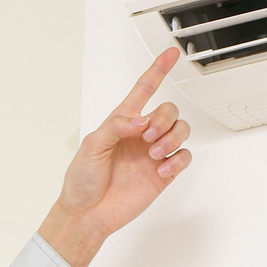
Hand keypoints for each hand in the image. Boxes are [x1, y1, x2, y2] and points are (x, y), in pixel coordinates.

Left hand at [40, 48, 193, 266]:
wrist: (88, 213)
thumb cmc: (82, 180)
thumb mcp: (91, 146)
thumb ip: (116, 126)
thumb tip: (141, 120)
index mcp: (122, 122)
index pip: (144, 90)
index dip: (157, 70)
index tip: (171, 53)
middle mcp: (141, 135)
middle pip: (168, 110)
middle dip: (163, 118)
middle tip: (147, 137)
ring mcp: (153, 154)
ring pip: (181, 130)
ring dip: (172, 137)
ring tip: (154, 154)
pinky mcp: (163, 173)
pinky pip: (183, 157)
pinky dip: (177, 159)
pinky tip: (161, 168)